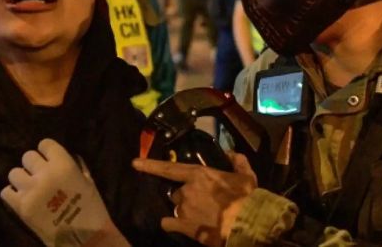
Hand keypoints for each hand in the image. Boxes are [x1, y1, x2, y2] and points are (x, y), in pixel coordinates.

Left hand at [1, 139, 122, 246]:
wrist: (85, 238)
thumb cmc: (91, 209)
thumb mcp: (88, 181)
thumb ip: (74, 165)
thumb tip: (61, 156)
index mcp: (64, 165)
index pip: (45, 144)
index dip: (46, 152)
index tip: (48, 160)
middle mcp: (45, 174)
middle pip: (28, 156)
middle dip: (33, 165)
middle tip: (39, 176)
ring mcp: (31, 190)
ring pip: (14, 173)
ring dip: (21, 179)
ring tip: (29, 188)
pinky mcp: (21, 207)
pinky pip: (5, 192)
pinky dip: (12, 194)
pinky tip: (22, 199)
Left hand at [132, 153, 256, 246]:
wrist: (247, 222)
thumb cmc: (247, 197)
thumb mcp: (246, 175)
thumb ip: (237, 161)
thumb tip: (230, 153)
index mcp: (199, 174)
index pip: (170, 168)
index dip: (151, 165)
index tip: (134, 163)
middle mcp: (187, 190)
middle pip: (177, 193)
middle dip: (186, 197)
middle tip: (202, 204)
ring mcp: (184, 209)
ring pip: (176, 208)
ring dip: (184, 211)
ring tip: (200, 217)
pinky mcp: (184, 226)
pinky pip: (169, 224)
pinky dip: (172, 225)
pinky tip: (180, 227)